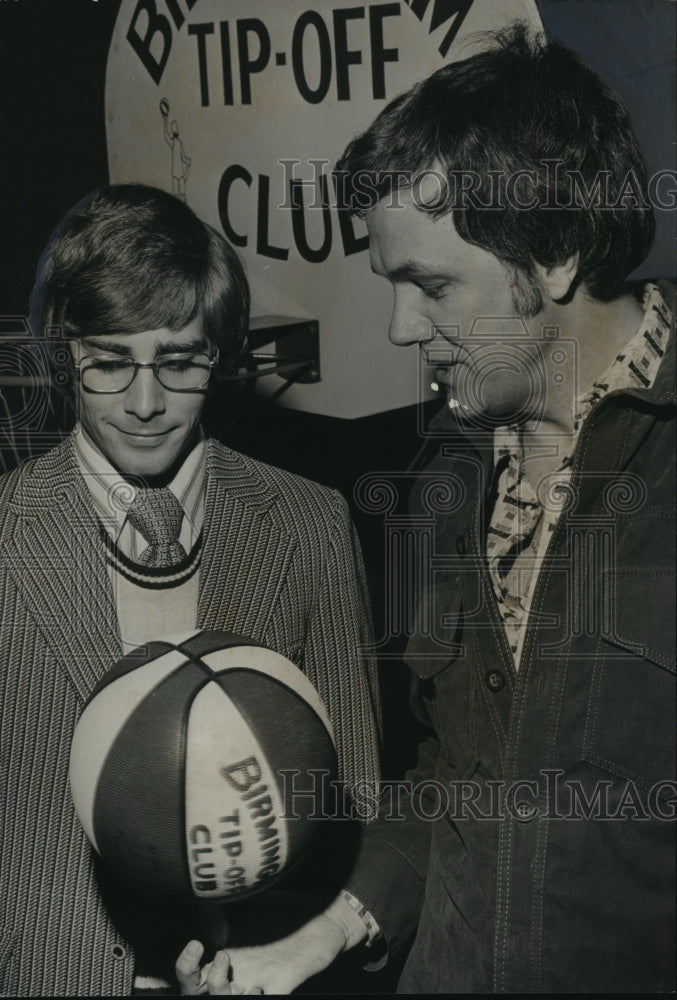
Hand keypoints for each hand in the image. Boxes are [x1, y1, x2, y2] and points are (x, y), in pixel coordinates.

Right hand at [176, 911, 349, 994]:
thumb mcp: (248, 904)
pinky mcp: (282, 984)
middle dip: (188, 978)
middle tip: (199, 948)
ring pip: (227, 999)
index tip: (195, 943)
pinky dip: (256, 997)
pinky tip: (255, 987)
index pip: (194, 974)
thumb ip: (224, 909)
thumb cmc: (283, 911)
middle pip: (200, 993)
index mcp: (226, 954)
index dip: (185, 966)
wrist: (321, 915)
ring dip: (217, 986)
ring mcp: (259, 981)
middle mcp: (239, 973)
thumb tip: (205, 915)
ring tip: (226, 957)